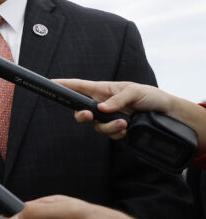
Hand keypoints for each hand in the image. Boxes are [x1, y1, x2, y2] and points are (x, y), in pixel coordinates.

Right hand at [55, 79, 205, 149]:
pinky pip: (110, 135)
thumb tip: (101, 109)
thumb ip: (117, 99)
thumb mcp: (135, 91)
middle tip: (89, 116)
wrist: (167, 113)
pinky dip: (118, 134)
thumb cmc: (150, 95)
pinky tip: (128, 129)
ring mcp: (109, 118)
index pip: (78, 86)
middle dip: (81, 116)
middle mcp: (102, 104)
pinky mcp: (117, 130)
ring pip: (97, 126)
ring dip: (109, 127)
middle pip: (81, 111)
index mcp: (103, 90)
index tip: (50, 83)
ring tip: (125, 123)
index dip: (63, 85)